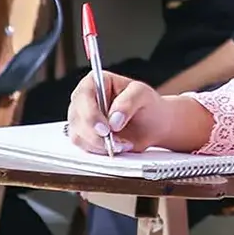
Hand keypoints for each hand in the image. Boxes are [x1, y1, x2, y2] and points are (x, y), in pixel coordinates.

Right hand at [67, 72, 211, 155]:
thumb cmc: (152, 105)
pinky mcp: (87, 137)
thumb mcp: (145, 96)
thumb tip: (114, 119)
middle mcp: (85, 100)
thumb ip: (129, 103)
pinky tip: (116, 150)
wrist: (157, 125)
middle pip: (76, 118)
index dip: (89, 112)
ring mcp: (83, 120)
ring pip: (78, 136)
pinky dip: (98, 152)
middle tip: (115, 144)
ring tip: (122, 145)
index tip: (105, 127)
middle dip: (95, 134)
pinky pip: (83, 148)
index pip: (82, 95)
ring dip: (98, 145)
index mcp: (94, 82)